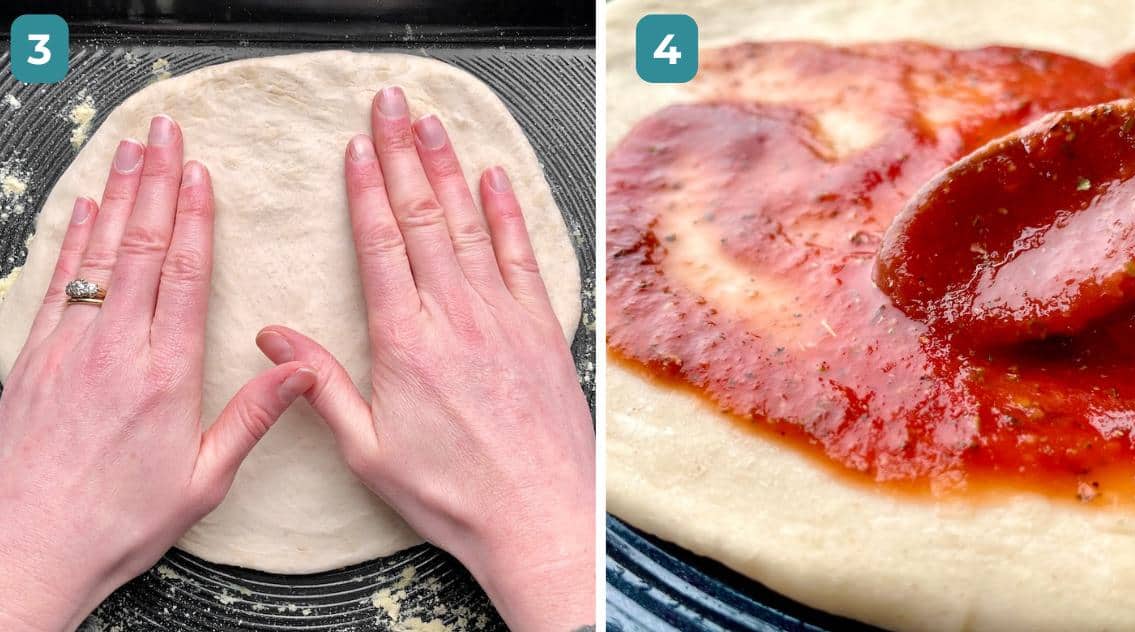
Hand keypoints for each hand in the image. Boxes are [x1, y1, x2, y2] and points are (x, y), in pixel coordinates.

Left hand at [0, 117, 313, 630]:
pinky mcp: (33, 360)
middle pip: (139, 247)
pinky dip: (73, 240)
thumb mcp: (204, 480)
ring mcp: (68, 349)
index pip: (183, 275)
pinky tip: (84, 208)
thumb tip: (301, 368)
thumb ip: (253, 417)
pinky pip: (59, 283)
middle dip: (155, 183)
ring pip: (97, 255)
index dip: (193, 217)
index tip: (200, 173)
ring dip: (116, 195)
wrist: (27, 552)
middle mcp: (114, 350)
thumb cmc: (118, 522)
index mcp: (165, 376)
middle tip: (164, 132)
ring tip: (129, 149)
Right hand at [254, 87, 594, 630]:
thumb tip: (272, 335)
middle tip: (391, 105)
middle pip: (424, 219)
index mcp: (406, 344)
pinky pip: (523, 256)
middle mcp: (457, 318)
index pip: (381, 246)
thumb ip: (320, 385)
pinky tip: (495, 179)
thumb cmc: (453, 495)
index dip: (366, 190)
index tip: (356, 146)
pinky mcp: (543, 329)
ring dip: (449, 169)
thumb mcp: (368, 451)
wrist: (540, 518)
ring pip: (472, 226)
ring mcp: (506, 319)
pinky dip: (508, 214)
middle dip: (403, 156)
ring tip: (432, 124)